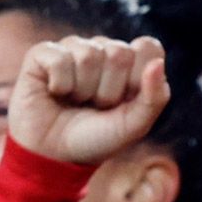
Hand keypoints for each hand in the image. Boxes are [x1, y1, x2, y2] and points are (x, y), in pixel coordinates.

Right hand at [11, 35, 168, 168]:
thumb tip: (159, 63)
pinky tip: (55, 93)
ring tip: (77, 101)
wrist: (56, 154)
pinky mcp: (43, 53)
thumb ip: (154, 98)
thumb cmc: (98, 138)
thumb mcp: (134, 126)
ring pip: (88, 55)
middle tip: (98, 106)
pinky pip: (59, 59)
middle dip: (110, 90)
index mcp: (131, 64)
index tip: (126, 101)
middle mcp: (103, 50)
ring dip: (84, 90)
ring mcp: (73, 48)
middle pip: (119, 52)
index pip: (148, 47)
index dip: (138, 79)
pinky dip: (60, 85)